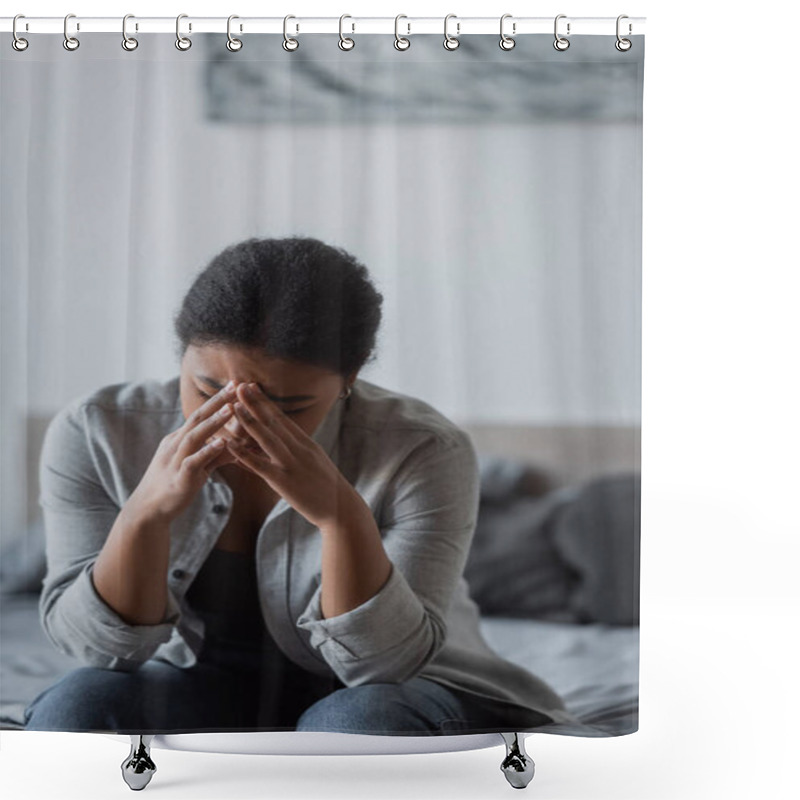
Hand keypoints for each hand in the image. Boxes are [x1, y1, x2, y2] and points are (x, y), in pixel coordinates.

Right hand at [127, 381, 239, 522]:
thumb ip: (214, 455)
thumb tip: (233, 446)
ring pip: (195, 437)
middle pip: (198, 418)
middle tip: (235, 386)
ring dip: (214, 422)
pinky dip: (206, 452)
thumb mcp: (195, 467)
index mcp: (178, 439)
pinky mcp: (179, 478)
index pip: (200, 414)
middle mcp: (175, 445)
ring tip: (231, 409)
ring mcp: (175, 460)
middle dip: (218, 401)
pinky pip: (193, 462)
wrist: (148, 510)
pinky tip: (221, 444)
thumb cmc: (173, 485)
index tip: (235, 385)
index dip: (217, 400)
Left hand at [224, 382, 356, 528]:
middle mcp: (299, 449)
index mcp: (307, 444)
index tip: (253, 388)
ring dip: (249, 420)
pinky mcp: (284, 481)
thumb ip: (298, 453)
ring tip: (234, 405)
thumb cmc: (328, 489)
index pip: (282, 418)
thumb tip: (284, 445)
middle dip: (256, 403)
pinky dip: (244, 453)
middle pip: (274, 422)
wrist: (343, 510)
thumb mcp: (315, 464)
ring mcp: (291, 464)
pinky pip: (260, 465)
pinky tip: (230, 444)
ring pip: (266, 438)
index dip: (266, 402)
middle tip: (241, 385)